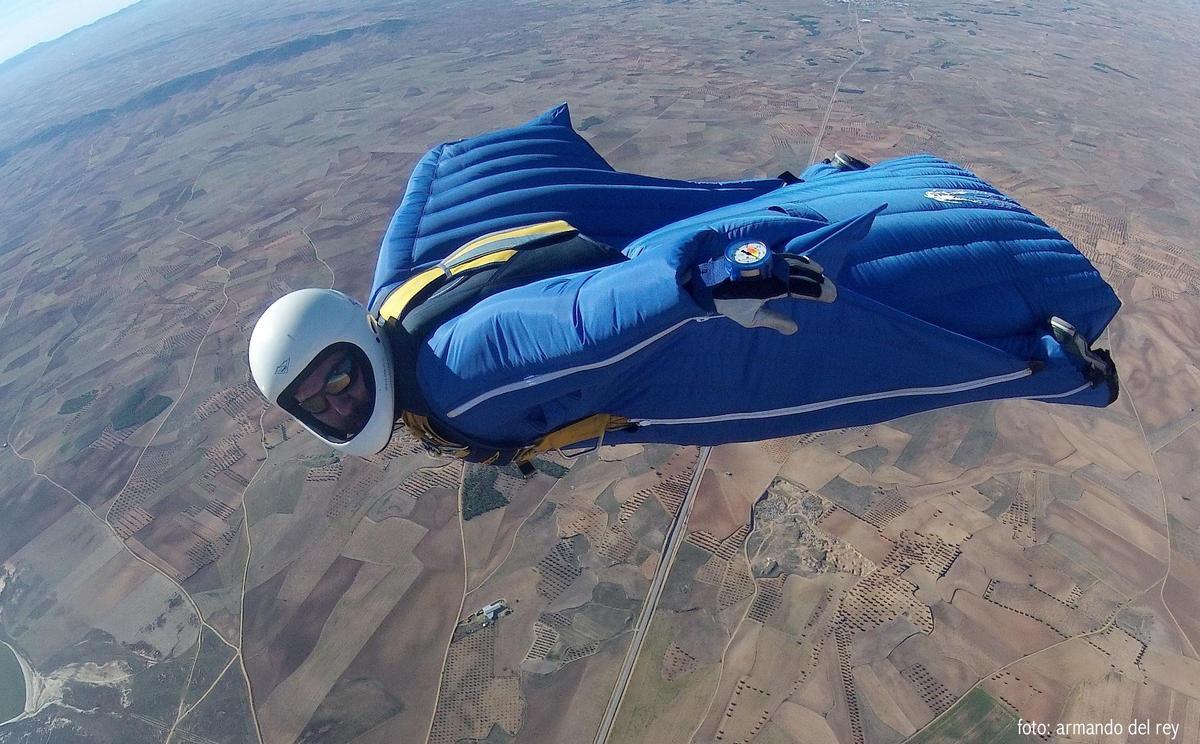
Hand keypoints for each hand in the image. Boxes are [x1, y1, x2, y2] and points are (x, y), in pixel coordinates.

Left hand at [711, 255, 835, 334]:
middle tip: (833, 290)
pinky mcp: (764, 256)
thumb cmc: (730, 303)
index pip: (802, 289)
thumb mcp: (751, 318)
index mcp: (773, 288)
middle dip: (819, 282)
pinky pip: (787, 257)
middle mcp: (774, 272)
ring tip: (823, 275)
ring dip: (811, 269)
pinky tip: (806, 262)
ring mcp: (769, 261)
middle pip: (803, 275)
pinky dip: (799, 260)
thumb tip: (794, 329)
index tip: (832, 296)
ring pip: (796, 263)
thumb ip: (774, 321)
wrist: (710, 282)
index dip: (818, 292)